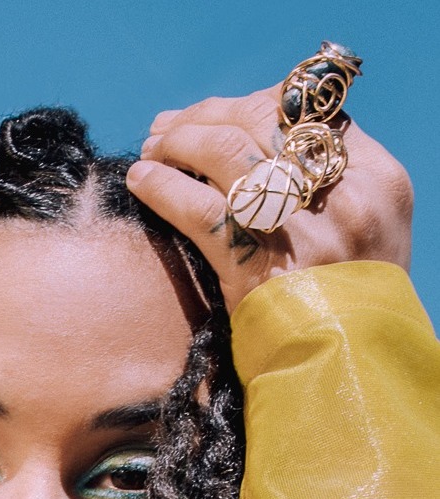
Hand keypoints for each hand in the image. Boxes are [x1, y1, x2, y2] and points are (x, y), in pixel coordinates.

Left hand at [127, 86, 412, 311]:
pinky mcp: (257, 262)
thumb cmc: (347, 306)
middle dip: (203, 118)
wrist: (350, 372)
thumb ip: (328, 187)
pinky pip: (197, 206)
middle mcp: (344, 194)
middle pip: (259, 120)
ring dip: (177, 142)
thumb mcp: (365, 235)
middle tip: (165, 129)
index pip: (308, 111)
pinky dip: (161, 186)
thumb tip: (256, 141)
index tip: (213, 114)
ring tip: (150, 151)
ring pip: (224, 151)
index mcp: (378, 178)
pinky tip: (140, 181)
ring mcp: (302, 227)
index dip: (250, 105)